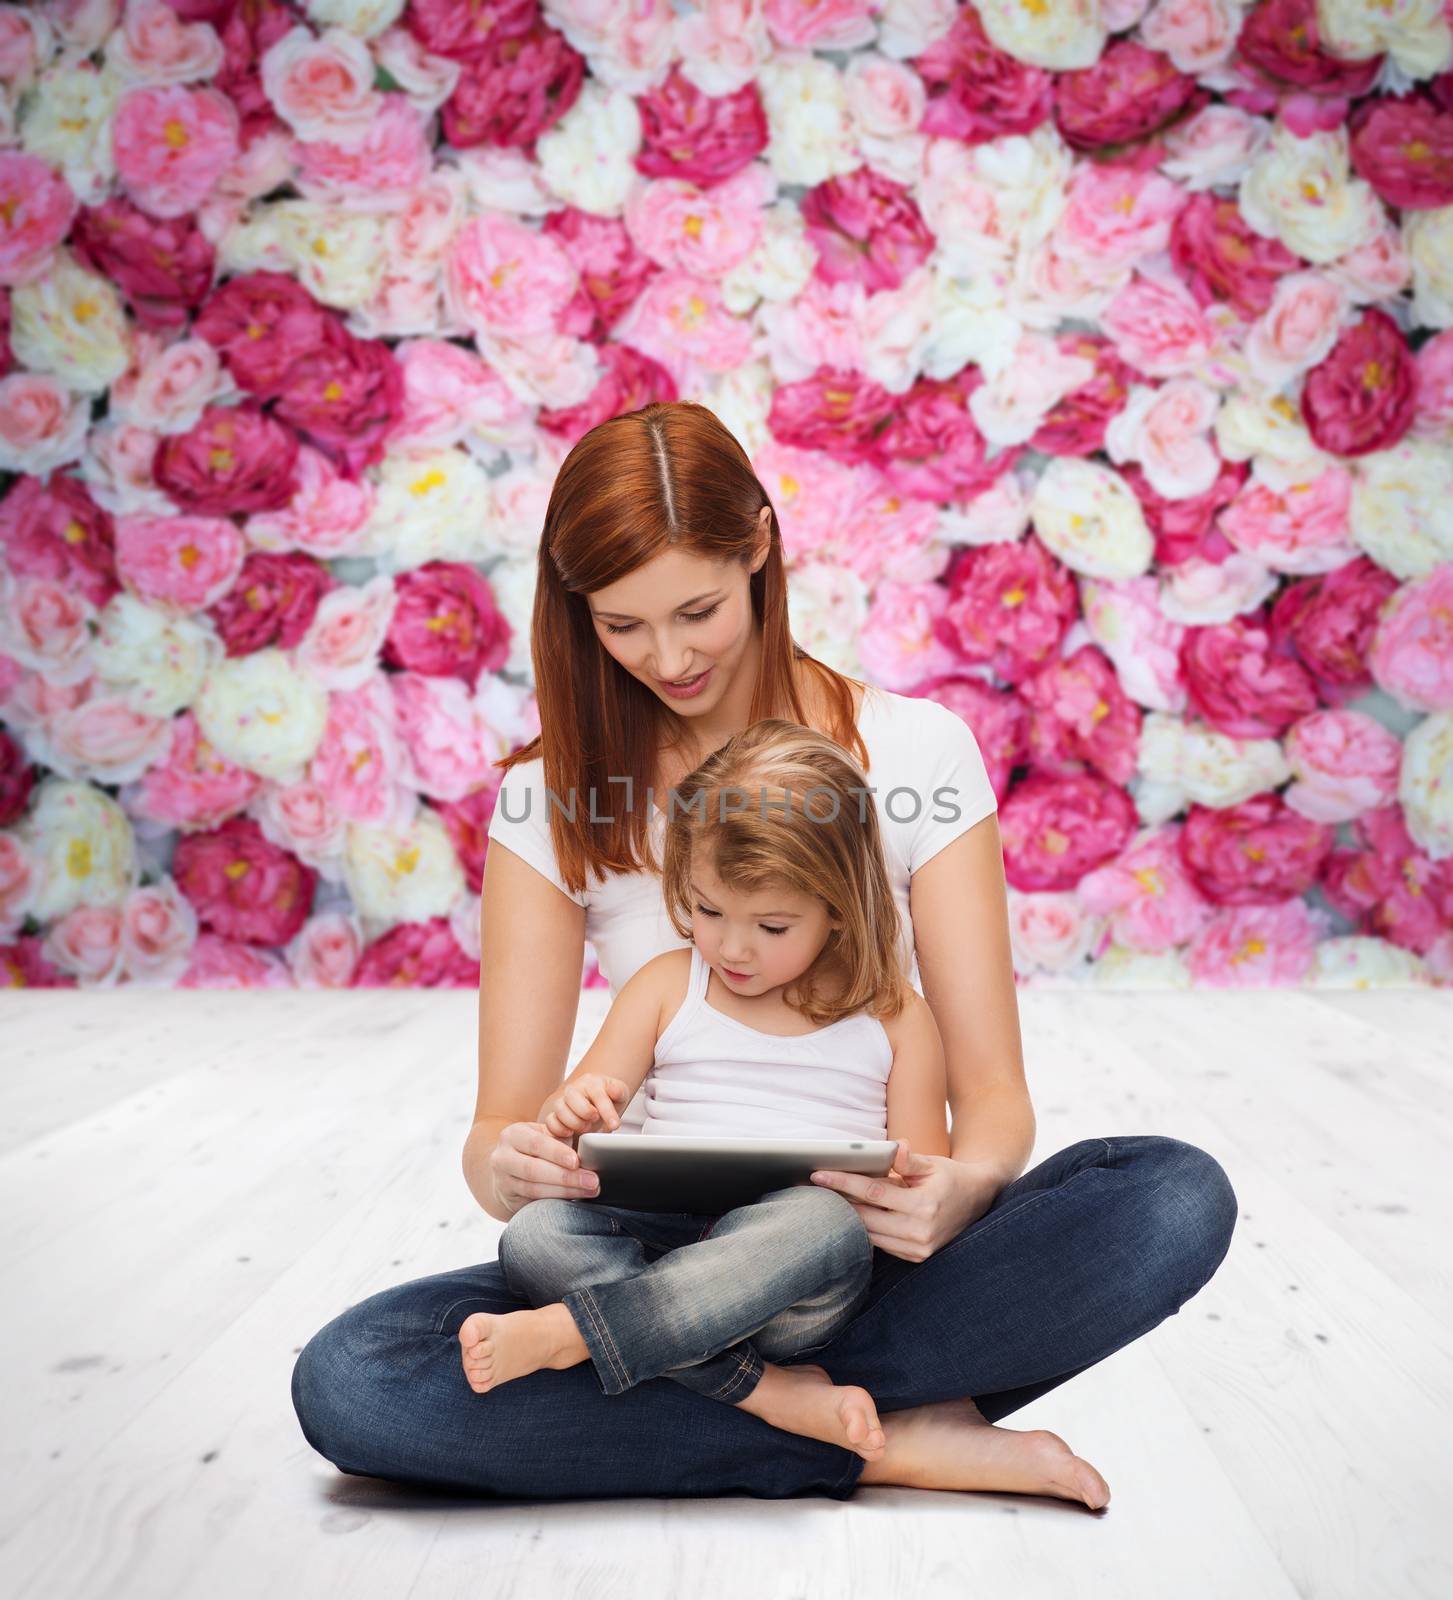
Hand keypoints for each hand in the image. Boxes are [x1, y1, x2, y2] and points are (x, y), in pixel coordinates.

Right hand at [488, 1120, 600, 1215]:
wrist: (509, 1169)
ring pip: (534, 1189)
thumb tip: (590, 1146)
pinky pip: (534, 1201)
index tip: (577, 1161)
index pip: (536, 1143)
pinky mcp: (509, 1198)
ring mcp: (503, 1180)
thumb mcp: (546, 1136)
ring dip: (565, 1191)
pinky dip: (557, 1200)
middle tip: (592, 1181)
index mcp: (514, 1134)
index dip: (557, 1153)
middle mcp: (503, 1156)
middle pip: (534, 1169)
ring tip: (590, 1191)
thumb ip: (562, 1137)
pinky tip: (575, 1198)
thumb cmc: (537, 1148)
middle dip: (566, 1177)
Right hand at [538, 1072, 630, 1141]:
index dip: (607, 1111)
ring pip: (559, 1108)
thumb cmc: (609, 1099)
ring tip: (585, 1129)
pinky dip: (558, 1129)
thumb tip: (615, 1091)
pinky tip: (570, 1134)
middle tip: (595, 1121)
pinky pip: (550, 1121)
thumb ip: (618, 1091)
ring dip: (573, 1122)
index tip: (615, 1125)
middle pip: (572, 1097)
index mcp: (591, 1082)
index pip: (598, 1095)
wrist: (596, 1105)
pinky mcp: (554, 1115)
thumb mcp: (619, 1094)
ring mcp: (562, 1102)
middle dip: (585, 1112)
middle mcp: (573, 1090)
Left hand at [808, 1142, 1004, 1262]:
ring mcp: (918, 1249)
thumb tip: (896, 1147)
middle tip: (814, 1189)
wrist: (977, 1201)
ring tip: (827, 1201)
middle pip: (866, 1218)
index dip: (844, 1183)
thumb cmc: (950, 1177)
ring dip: (849, 1219)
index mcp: (924, 1206)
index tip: (819, 1175)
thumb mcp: (932, 1164)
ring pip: (870, 1235)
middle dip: (839, 1203)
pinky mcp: (916, 1256)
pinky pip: (882, 1244)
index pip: (873, 1194)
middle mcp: (920, 1232)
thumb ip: (909, 1160)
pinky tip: (852, 1216)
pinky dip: (866, 1230)